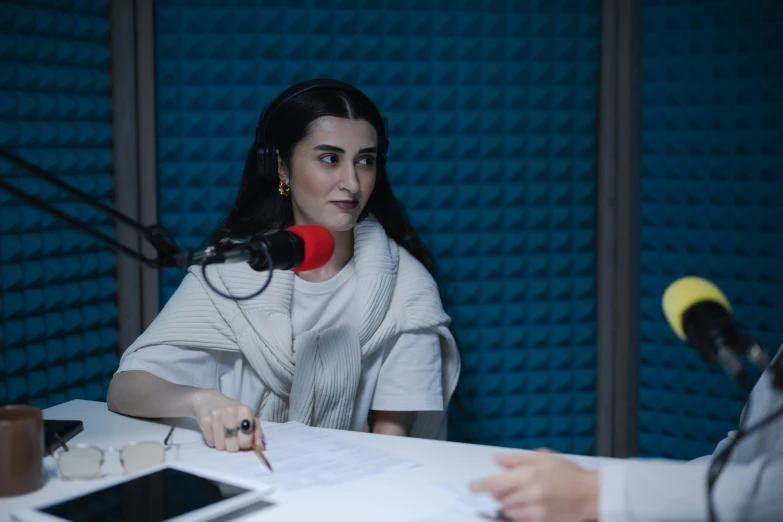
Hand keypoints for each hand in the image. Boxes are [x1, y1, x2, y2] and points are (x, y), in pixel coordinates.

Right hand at [191, 390, 263, 451]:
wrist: (210, 400)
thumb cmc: (233, 412)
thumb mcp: (248, 417)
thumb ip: (257, 432)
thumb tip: (261, 447)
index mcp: (245, 410)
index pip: (247, 439)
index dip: (245, 444)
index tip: (242, 439)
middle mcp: (231, 411)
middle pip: (233, 446)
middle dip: (233, 446)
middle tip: (232, 438)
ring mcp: (217, 415)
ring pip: (221, 446)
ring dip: (222, 445)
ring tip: (222, 435)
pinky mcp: (205, 421)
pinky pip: (210, 443)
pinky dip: (213, 442)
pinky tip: (214, 432)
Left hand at [470, 449, 598, 521]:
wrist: (590, 494)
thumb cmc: (569, 474)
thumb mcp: (543, 457)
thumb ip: (517, 459)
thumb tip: (497, 460)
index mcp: (529, 473)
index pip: (495, 482)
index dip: (480, 485)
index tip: (472, 487)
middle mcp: (531, 492)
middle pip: (500, 497)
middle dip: (498, 492)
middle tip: (507, 486)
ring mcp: (536, 509)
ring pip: (508, 510)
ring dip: (508, 503)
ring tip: (521, 495)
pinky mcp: (541, 520)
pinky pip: (519, 519)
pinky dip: (517, 513)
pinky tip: (526, 505)